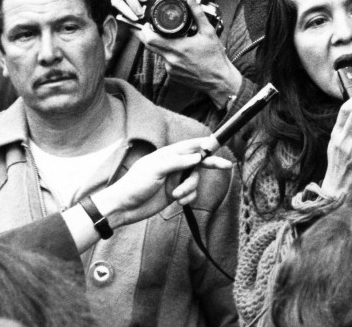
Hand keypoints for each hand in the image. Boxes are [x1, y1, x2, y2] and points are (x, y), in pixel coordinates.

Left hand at [92, 137, 231, 228]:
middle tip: (227, 165)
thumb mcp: (156, 169)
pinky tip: (177, 201)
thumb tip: (197, 157)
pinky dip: (187, 198)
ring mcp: (175, 180)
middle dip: (212, 164)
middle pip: (198, 163)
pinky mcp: (175, 193)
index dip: (205, 144)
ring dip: (190, 189)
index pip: (190, 146)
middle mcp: (174, 166)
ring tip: (177, 195)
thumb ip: (178, 162)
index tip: (218, 143)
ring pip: (195, 181)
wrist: (123, 208)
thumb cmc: (135, 184)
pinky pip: (190, 194)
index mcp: (168, 155)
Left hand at [136, 0, 241, 106]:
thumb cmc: (215, 58)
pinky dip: (170, 55)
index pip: (150, 39)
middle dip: (146, 35)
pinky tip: (182, 53)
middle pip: (149, 46)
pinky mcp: (173, 76)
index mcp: (178, 48)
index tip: (143, 23)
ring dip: (162, 45)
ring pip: (159, 54)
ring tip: (174, 39)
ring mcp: (171, 69)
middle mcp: (171, 60)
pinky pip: (166, 62)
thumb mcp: (209, 32)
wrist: (219, 80)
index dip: (143, 30)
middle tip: (147, 27)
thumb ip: (198, 14)